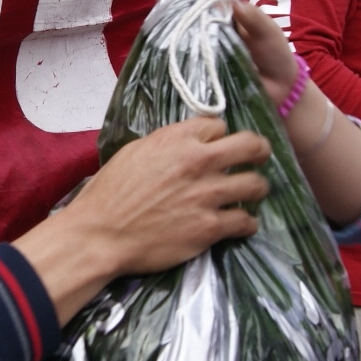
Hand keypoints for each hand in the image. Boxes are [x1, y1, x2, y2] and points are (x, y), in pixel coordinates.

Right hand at [14, 117, 270, 320]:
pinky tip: (240, 224)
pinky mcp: (211, 227)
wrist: (101, 234)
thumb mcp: (134, 152)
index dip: (219, 137)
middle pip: (251, 146)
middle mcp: (199, 162)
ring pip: (257, 184)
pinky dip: (246, 223)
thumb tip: (185, 144)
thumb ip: (166, 144)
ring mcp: (208, 195)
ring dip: (256, 188)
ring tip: (252, 194)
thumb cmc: (109, 193)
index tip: (218, 146)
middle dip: (259, 151)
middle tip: (259, 159)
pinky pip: (246, 221)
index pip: (219, 125)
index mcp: (177, 139)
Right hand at [161, 0, 300, 103]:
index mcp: (230, 13)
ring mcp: (208, 48)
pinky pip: (187, 58)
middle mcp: (215, 28)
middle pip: (190, 10)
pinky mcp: (205, 69)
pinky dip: (174, 51)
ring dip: (169, 23)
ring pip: (185, 32)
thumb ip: (254, 18)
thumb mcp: (269, 32)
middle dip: (173, 0)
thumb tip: (235, 2)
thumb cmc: (275, 53)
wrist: (281, 88)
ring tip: (156, 16)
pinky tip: (162, 46)